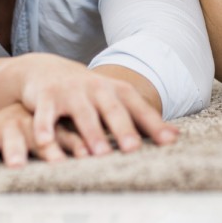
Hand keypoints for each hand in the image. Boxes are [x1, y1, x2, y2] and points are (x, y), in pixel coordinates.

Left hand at [0, 103, 85, 173]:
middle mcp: (12, 124)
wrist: (32, 86)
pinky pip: (70, 134)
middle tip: (14, 166)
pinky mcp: (61, 123)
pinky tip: (88, 156)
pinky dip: (78, 145)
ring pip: (43, 136)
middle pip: (12, 138)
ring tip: (57, 165)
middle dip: (13, 151)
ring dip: (51, 150)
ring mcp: (37, 123)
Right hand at [20, 55, 177, 154]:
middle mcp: (96, 88)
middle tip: (133, 148)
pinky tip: (45, 141)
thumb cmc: (89, 93)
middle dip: (122, 128)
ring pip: (82, 112)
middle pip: (112, 109)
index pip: (139, 108)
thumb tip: (176, 136)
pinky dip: (45, 127)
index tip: (170, 142)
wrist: (46, 69)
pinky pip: (45, 113)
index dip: (154, 124)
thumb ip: (142, 118)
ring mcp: (71, 90)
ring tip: (96, 154)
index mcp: (116, 91)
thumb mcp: (115, 99)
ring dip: (90, 132)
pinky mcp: (46, 96)